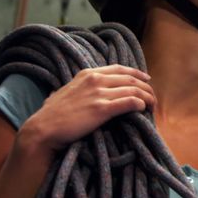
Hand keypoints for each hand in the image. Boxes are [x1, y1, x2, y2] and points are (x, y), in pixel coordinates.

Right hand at [20, 65, 154, 153]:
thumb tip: (75, 91)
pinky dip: (140, 104)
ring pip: (133, 90)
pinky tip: (143, 109)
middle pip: (130, 79)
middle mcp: (95, 80)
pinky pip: (129, 103)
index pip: (119, 69)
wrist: (44, 129)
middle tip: (153, 96)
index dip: (136, 73)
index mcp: (87, 74)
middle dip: (146, 87)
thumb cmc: (52, 115)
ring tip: (152, 105)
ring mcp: (99, 94)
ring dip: (147, 97)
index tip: (146, 79)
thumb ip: (77, 88)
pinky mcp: (102, 109)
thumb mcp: (65, 92)